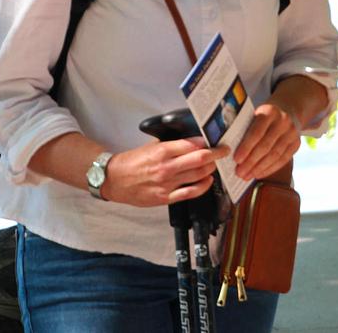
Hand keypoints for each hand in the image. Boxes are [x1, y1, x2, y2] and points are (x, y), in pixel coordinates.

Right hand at [103, 138, 228, 206]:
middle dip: (216, 154)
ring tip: (214, 164)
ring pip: (198, 175)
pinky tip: (207, 181)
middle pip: (200, 159)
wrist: (113, 180)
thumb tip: (191, 141)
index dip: (207, 142)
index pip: (192, 144)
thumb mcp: (150, 147)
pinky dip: (203, 186)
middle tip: (224, 150)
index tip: (215, 140)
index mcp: (162, 151)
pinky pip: (190, 193)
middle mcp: (166, 167)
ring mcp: (167, 184)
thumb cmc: (131, 162)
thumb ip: (170, 145)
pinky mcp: (165, 197)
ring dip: (211, 169)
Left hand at [231, 102, 300, 180]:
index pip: (257, 132)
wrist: (287, 111)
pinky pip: (283, 160)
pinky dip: (270, 169)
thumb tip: (229, 150)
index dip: (246, 148)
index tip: (236, 160)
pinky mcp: (297, 143)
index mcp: (270, 111)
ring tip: (247, 176)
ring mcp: (292, 132)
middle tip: (240, 172)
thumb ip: (245, 129)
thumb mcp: (254, 115)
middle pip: (266, 146)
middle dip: (251, 162)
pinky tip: (259, 174)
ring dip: (259, 168)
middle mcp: (283, 121)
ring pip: (275, 155)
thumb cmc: (263, 117)